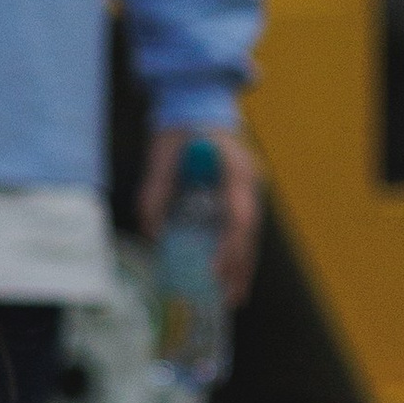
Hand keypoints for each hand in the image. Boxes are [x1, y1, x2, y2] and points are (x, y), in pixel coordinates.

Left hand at [137, 119, 262, 306]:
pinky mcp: (242, 194)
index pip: (237, 215)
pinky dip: (237, 252)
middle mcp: (249, 180)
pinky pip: (243, 228)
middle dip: (239, 267)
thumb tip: (153, 233)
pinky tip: (231, 276)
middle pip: (249, 231)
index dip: (229, 246)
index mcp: (234, 168)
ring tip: (233, 298)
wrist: (197, 103)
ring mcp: (250, 187)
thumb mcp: (161, 154)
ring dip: (242, 266)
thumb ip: (155, 191)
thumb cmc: (179, 128)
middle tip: (228, 299)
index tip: (215, 270)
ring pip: (250, 234)